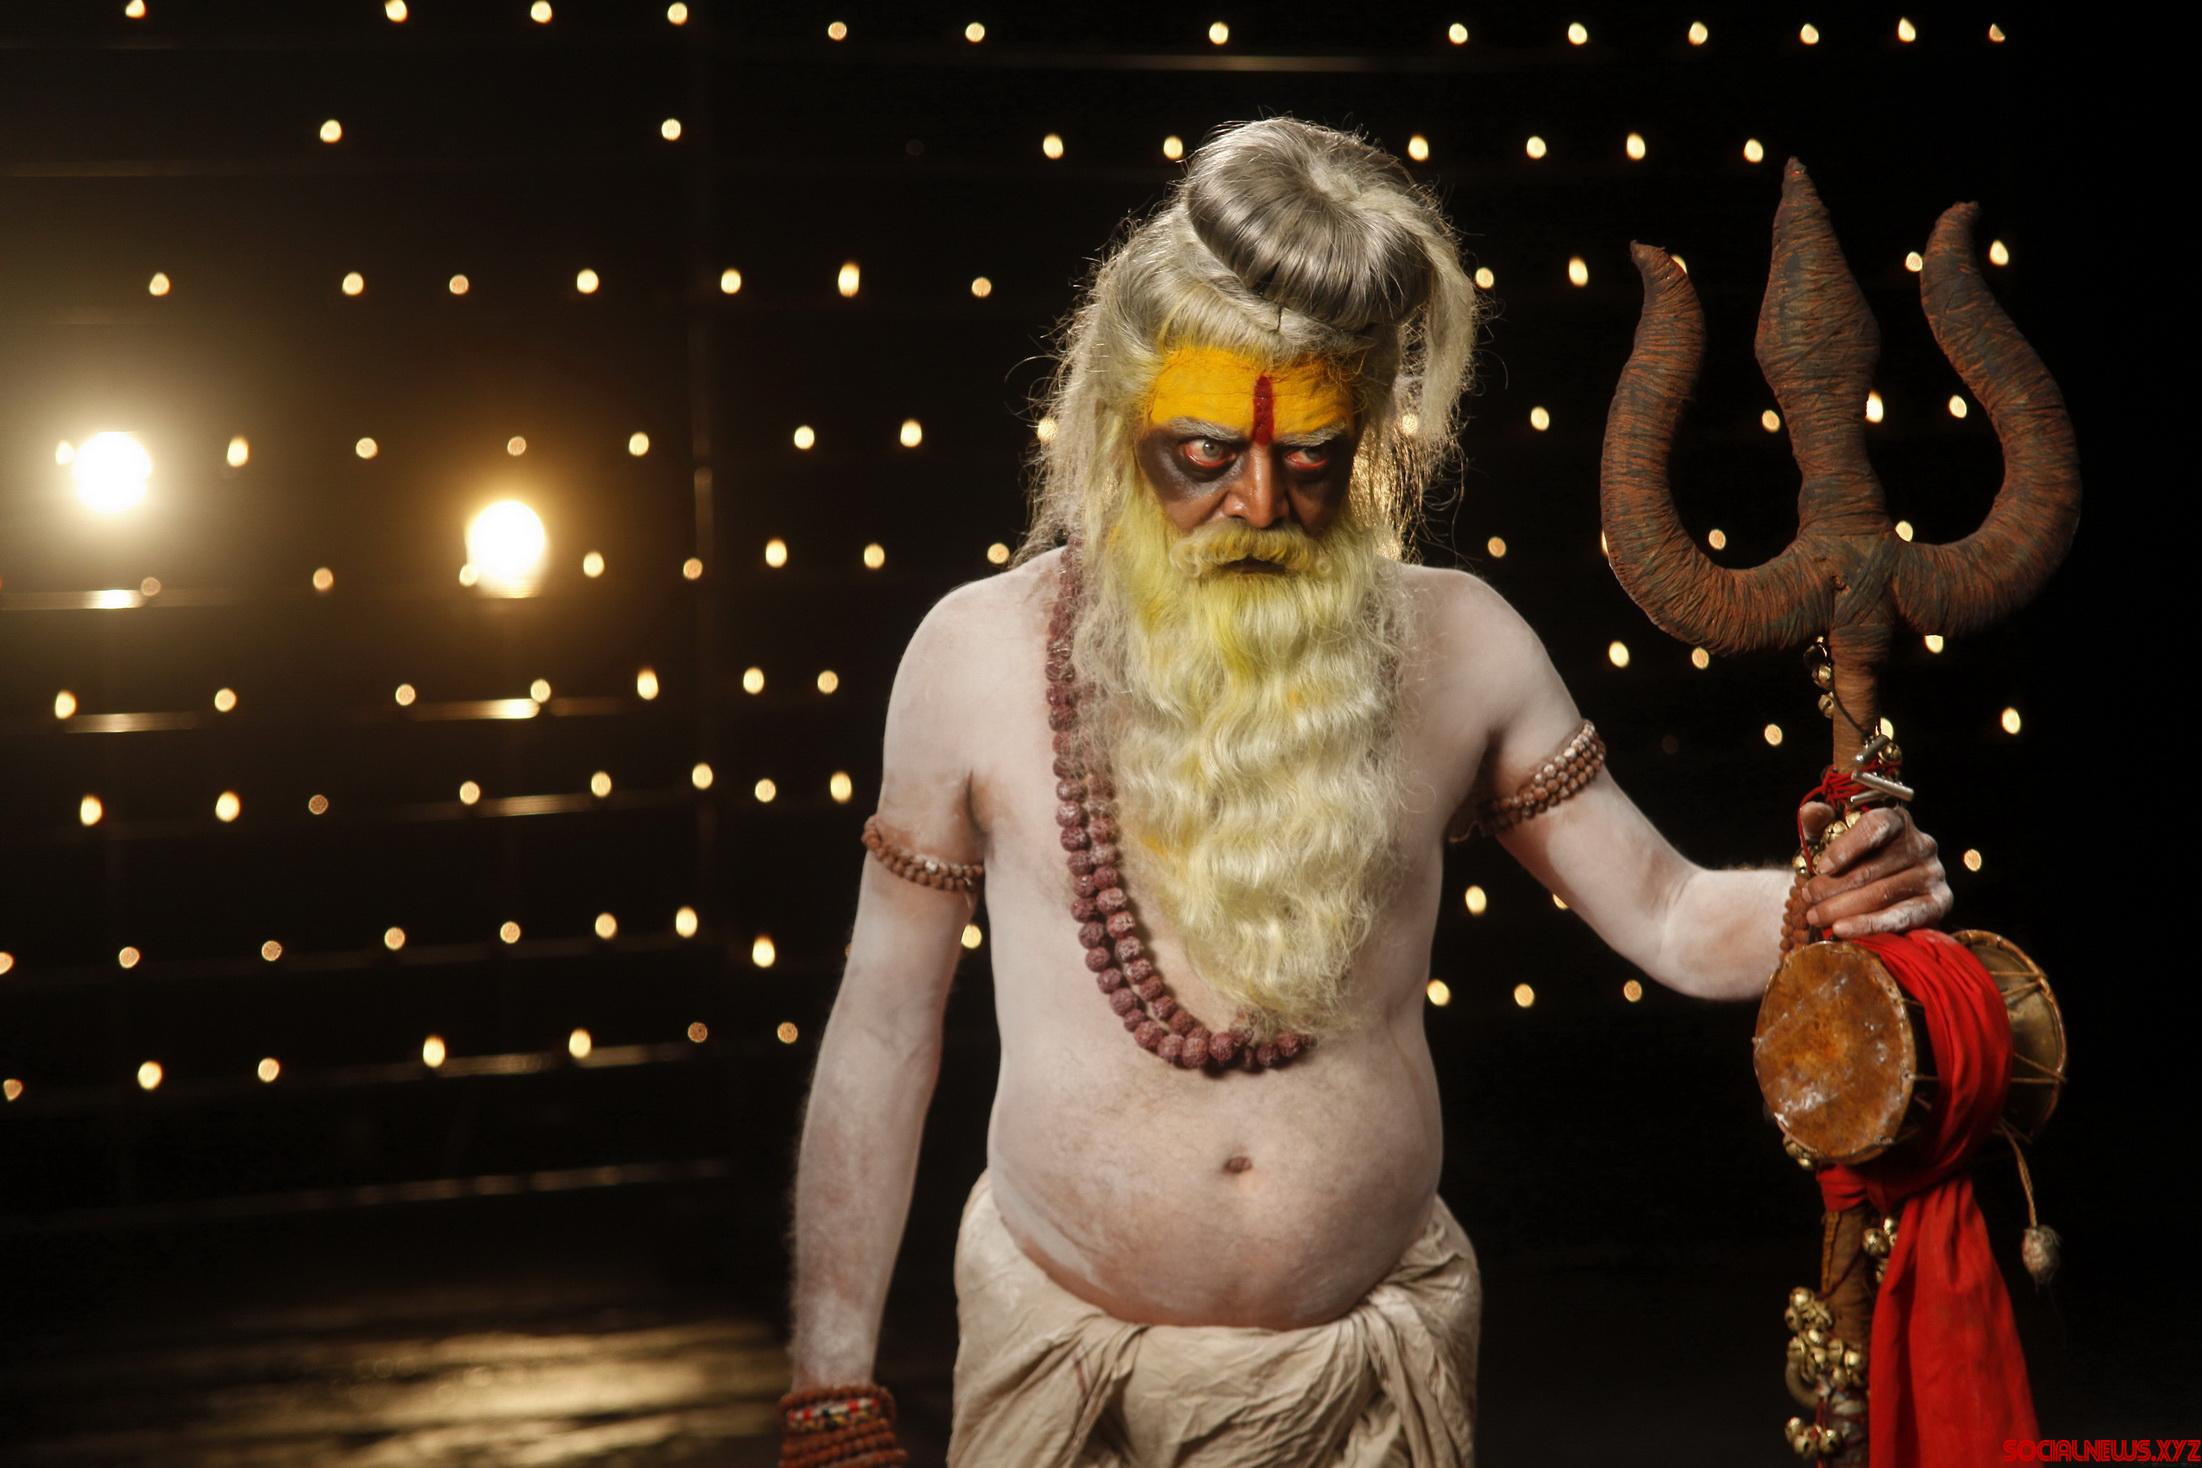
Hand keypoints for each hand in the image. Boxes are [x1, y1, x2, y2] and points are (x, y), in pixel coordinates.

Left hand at [1797, 803, 1952, 938]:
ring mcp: (1932, 874)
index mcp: (1897, 820)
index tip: (1822, 867)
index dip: (1848, 847)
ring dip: (1843, 908)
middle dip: (1833, 886)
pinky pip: (1900, 917)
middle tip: (1808, 897)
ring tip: (1815, 916)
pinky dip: (1868, 925)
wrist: (1877, 893)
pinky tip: (1842, 929)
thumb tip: (1811, 811)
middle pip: (1873, 868)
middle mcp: (1922, 844)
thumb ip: (1820, 822)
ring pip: (1882, 894)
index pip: (1877, 825)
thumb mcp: (1831, 837)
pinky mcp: (1938, 903)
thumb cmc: (1852, 860)